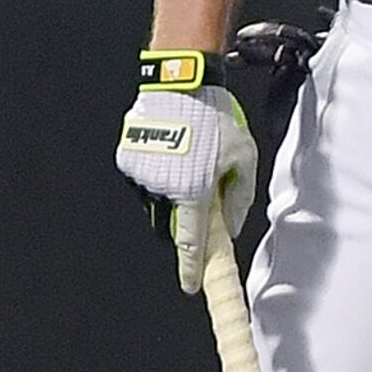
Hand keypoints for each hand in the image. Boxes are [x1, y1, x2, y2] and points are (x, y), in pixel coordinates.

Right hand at [116, 54, 258, 292]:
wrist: (179, 84)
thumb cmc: (215, 118)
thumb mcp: (244, 156)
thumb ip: (239, 197)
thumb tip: (231, 226)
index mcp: (191, 192)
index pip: (191, 243)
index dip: (192, 268)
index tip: (192, 287)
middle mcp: (161, 189)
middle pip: (172, 224)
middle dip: (185, 221)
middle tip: (200, 198)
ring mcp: (140, 175)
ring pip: (157, 201)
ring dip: (173, 192)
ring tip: (190, 156)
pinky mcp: (127, 160)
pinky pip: (145, 178)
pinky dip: (159, 172)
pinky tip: (174, 147)